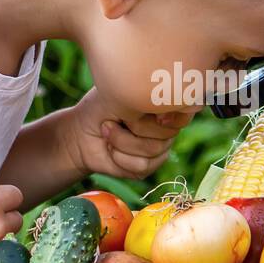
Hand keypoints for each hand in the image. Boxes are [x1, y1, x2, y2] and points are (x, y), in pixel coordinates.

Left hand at [61, 88, 193, 180]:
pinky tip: (111, 149)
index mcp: (164, 105)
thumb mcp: (118, 95)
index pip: (183, 111)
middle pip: (166, 132)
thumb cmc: (99, 108)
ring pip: (152, 149)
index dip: (165, 113)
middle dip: (134, 126)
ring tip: (108, 132)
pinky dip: (119, 157)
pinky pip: (142, 166)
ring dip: (121, 141)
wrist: (80, 133)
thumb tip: (163, 114)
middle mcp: (167, 127)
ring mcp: (159, 148)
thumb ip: (144, 100)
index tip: (144, 110)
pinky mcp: (148, 167)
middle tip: (115, 118)